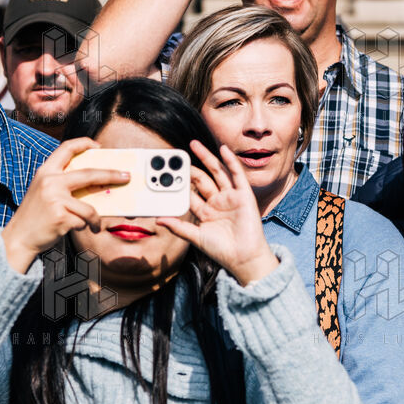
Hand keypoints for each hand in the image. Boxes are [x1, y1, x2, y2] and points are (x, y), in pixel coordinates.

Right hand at [0, 137, 128, 272]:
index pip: (67, 148)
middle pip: (89, 174)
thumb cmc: (36, 216)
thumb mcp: (45, 192)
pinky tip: (75, 228)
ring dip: (95, 219)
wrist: (19, 238)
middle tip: (126, 177)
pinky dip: (84, 227)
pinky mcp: (61, 217)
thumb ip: (64, 184)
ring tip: (94, 225)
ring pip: (90, 207)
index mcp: (46, 172)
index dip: (84, 143)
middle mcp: (50, 182)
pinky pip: (84, 221)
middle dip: (112, 175)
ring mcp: (55, 199)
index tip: (99, 146)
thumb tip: (99, 184)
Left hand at [157, 140, 277, 285]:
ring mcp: (231, 197)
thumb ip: (178, 227)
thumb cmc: (222, 250)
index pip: (190, 193)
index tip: (165, 174)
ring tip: (194, 145)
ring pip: (217, 173)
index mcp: (206, 212)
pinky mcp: (244, 195)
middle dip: (190, 168)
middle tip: (177, 156)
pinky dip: (230, 161)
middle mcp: (218, 202)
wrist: (244, 258)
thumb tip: (159, 219)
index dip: (178, 184)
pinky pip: (237, 175)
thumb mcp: (196, 237)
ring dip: (207, 158)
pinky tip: (223, 150)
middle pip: (202, 179)